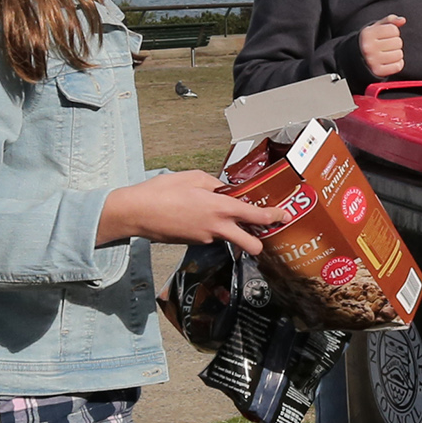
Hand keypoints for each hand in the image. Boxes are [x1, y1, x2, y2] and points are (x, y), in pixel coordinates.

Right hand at [99, 168, 278, 252]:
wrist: (136, 213)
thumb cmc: (163, 191)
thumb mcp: (193, 177)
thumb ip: (215, 184)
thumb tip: (225, 189)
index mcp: (220, 208)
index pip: (256, 216)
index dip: (275, 216)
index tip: (285, 216)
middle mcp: (217, 228)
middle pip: (251, 245)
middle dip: (260, 241)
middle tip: (262, 230)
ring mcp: (205, 239)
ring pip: (229, 239)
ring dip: (232, 231)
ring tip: (221, 214)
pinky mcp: (194, 243)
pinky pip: (211, 236)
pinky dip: (212, 228)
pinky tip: (198, 216)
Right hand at [357, 15, 406, 78]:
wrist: (358, 58)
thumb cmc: (371, 40)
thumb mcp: (376, 27)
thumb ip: (389, 21)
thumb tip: (402, 20)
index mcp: (368, 34)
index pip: (393, 29)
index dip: (394, 32)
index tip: (388, 35)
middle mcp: (368, 47)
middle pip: (398, 42)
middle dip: (396, 43)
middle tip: (388, 45)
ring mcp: (372, 60)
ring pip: (399, 54)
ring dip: (397, 53)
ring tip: (389, 53)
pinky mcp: (377, 71)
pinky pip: (398, 66)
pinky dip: (398, 64)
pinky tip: (390, 61)